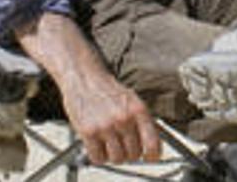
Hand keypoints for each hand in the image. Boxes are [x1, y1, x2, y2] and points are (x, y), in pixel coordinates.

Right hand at [15, 14, 161, 164]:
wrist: (83, 77)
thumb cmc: (107, 90)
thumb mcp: (132, 100)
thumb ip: (143, 121)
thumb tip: (152, 145)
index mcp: (138, 110)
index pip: (152, 143)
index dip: (153, 155)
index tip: (150, 157)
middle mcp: (123, 118)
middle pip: (134, 154)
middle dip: (130, 153)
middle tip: (123, 145)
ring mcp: (105, 126)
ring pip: (117, 159)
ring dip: (114, 155)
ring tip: (110, 144)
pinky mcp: (88, 132)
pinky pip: (98, 158)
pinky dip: (99, 156)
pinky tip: (98, 145)